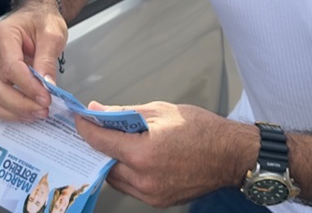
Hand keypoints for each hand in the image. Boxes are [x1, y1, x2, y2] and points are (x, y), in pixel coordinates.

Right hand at [0, 0, 66, 121]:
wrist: (35, 17)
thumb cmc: (41, 22)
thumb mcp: (52, 34)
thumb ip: (48, 59)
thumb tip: (47, 85)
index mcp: (3, 35)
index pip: (10, 68)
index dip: (28, 88)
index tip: (46, 98)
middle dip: (20, 105)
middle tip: (42, 110)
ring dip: (8, 112)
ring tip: (31, 114)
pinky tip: (10, 114)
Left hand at [73, 101, 254, 207]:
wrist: (231, 155)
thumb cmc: (201, 130)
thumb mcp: (160, 111)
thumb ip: (123, 113)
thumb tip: (98, 111)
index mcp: (143, 153)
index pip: (100, 142)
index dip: (86, 128)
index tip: (79, 119)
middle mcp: (144, 179)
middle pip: (105, 163)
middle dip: (97, 146)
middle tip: (94, 130)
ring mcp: (152, 194)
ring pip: (116, 179)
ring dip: (111, 161)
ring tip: (113, 143)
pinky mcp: (159, 200)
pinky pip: (132, 187)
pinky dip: (126, 173)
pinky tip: (131, 157)